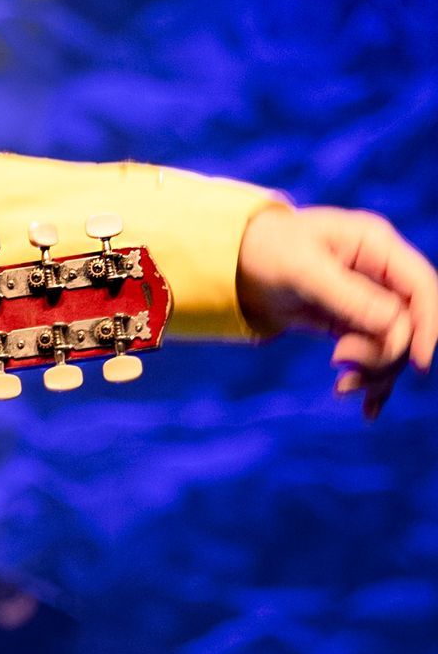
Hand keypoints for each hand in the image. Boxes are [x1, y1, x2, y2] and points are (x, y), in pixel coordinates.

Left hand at [236, 205, 436, 417]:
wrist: (234, 264)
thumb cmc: (266, 250)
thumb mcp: (301, 269)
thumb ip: (348, 297)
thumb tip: (396, 328)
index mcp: (375, 245)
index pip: (421, 286)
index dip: (426, 324)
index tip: (416, 362)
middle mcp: (379, 272)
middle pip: (410, 323)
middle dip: (385, 354)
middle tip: (340, 362)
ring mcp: (369, 300)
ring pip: (394, 345)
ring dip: (375, 372)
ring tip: (342, 387)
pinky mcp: (353, 323)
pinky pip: (374, 354)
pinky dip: (372, 380)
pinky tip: (367, 409)